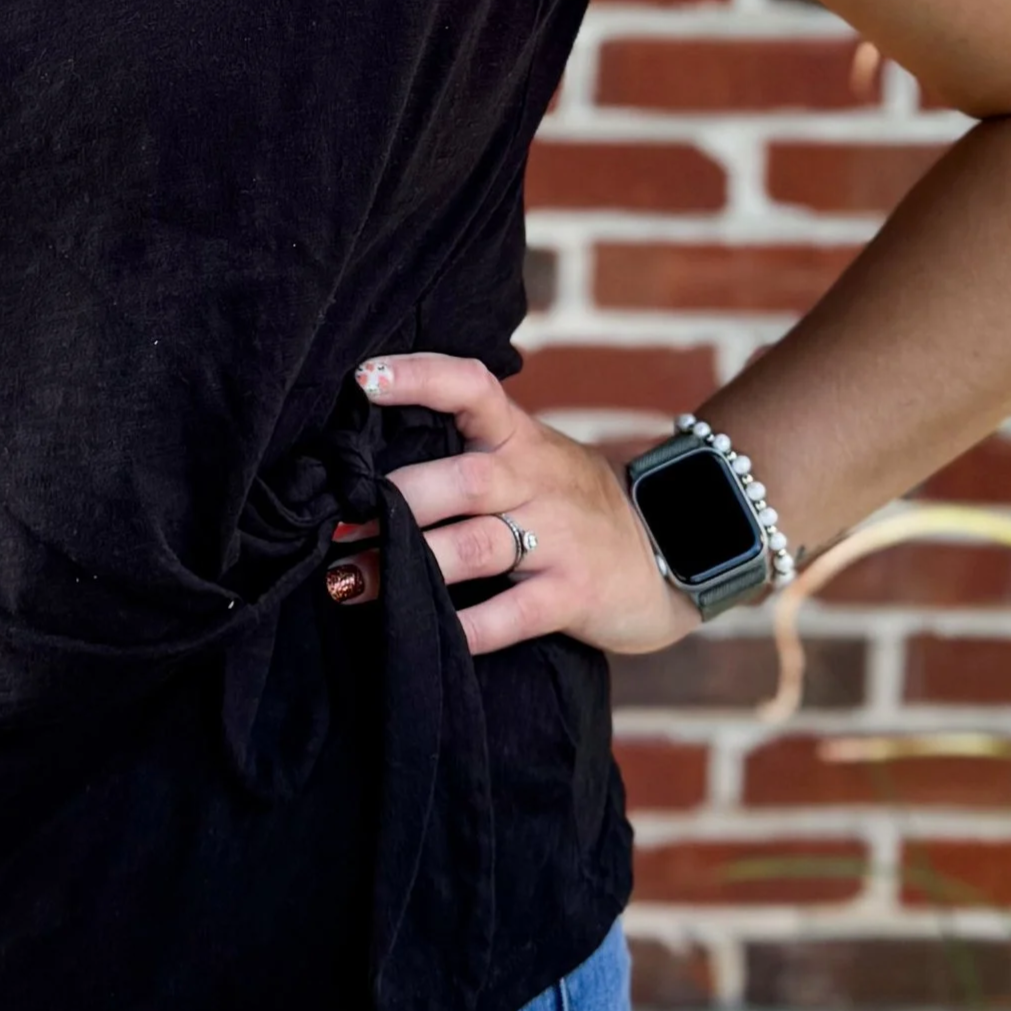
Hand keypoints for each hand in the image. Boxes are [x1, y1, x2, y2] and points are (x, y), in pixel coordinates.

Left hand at [322, 353, 697, 658]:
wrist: (676, 549)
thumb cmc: (570, 503)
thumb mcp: (531, 458)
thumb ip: (467, 451)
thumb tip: (363, 463)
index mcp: (520, 436)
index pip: (472, 386)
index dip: (420, 376)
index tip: (363, 378)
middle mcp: (537, 478)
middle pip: (463, 479)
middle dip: (395, 502)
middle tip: (335, 523)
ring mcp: (561, 537)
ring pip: (477, 546)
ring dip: (410, 565)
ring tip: (350, 582)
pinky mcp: (575, 595)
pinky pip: (514, 614)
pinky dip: (468, 628)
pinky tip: (428, 634)